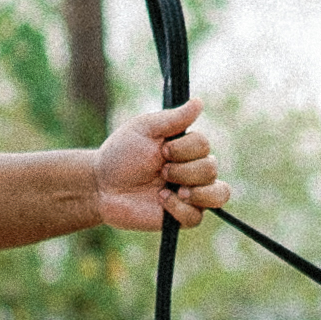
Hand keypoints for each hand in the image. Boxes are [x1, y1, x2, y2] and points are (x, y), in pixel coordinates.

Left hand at [93, 97, 230, 233]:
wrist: (102, 185)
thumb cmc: (121, 154)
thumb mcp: (145, 129)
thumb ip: (174, 118)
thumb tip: (199, 102)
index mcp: (186, 148)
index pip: (204, 146)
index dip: (184, 149)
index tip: (161, 150)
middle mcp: (193, 170)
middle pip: (211, 169)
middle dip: (183, 170)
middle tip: (160, 171)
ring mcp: (191, 195)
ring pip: (218, 194)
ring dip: (195, 191)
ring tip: (171, 189)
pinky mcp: (182, 217)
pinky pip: (197, 217)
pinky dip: (179, 209)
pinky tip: (161, 201)